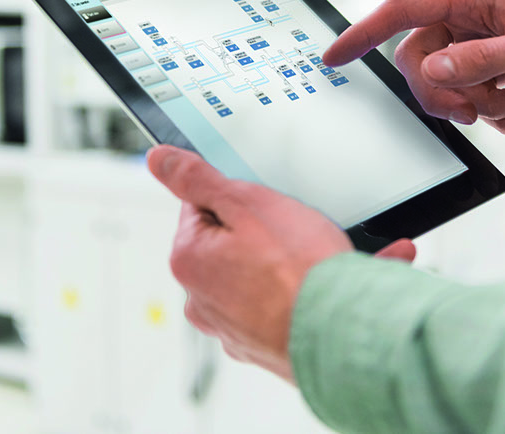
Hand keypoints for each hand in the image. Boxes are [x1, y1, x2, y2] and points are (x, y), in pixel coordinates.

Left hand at [148, 145, 415, 381]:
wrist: (343, 335)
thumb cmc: (297, 273)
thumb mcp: (247, 203)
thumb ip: (199, 179)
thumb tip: (161, 161)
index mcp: (189, 259)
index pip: (201, 206)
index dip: (238, 196)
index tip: (265, 203)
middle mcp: (201, 299)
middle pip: (230, 242)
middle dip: (264, 231)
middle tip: (298, 230)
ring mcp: (233, 326)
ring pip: (258, 275)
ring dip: (288, 264)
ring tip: (324, 258)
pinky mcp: (264, 344)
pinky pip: (282, 305)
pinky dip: (303, 293)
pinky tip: (330, 286)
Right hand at [322, 0, 504, 135]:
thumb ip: (480, 60)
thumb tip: (431, 71)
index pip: (402, 11)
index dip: (362, 33)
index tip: (333, 58)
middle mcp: (468, 18)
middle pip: (420, 62)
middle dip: (447, 93)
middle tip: (477, 110)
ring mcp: (479, 45)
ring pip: (445, 86)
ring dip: (479, 106)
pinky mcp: (492, 69)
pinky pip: (471, 99)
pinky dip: (497, 115)